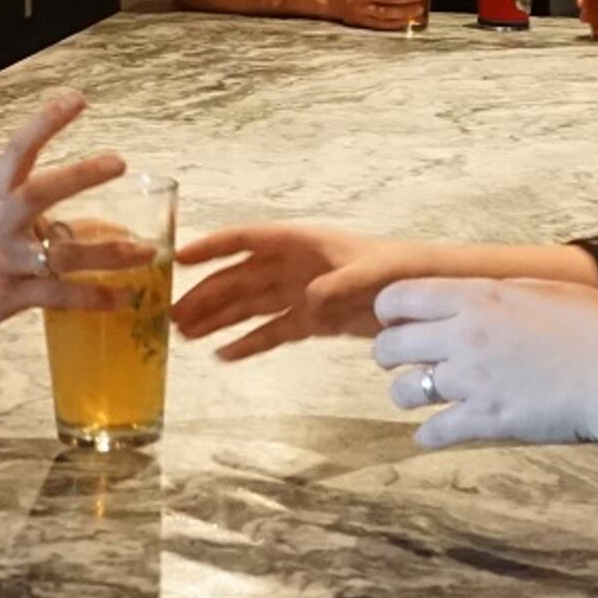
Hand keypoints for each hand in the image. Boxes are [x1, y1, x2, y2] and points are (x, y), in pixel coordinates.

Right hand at [0, 91, 128, 341]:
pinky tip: (123, 297)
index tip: (77, 99)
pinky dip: (94, 297)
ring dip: (108, 253)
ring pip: (62, 253)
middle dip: (80, 176)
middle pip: (40, 191)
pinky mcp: (8, 296)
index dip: (46, 121)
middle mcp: (0, 223)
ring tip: (146, 251)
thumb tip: (107, 227)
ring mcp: (4, 260)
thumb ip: (44, 219)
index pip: (19, 149)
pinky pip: (58, 295)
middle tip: (118, 162)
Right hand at [173, 221, 417, 356]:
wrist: (429, 291)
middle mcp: (292, 266)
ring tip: (184, 337)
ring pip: (248, 307)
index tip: (176, 260)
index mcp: (299, 243)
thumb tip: (308, 302)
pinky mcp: (312, 320)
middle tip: (169, 316)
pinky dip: (249, 343)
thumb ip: (337, 287)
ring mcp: (300, 293)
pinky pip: (272, 332)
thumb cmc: (399, 269)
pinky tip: (223, 356)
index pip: (244, 241)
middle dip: (204, 295)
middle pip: (238, 279)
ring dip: (217, 320)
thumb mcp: (369, 274)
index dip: (210, 248)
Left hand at [373, 277, 597, 448]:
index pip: (401, 298)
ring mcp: (473, 382)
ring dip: (406, 393)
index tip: (394, 319)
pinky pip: (435, 432)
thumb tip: (475, 296)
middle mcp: (465, 337)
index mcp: (477, 298)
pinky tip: (431, 435)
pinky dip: (428, 435)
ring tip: (417, 395)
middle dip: (387, 353)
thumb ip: (499, 293)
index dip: (389, 310)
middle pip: (390, 346)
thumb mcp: (543, 289)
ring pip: (405, 391)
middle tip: (397, 359)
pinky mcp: (488, 421)